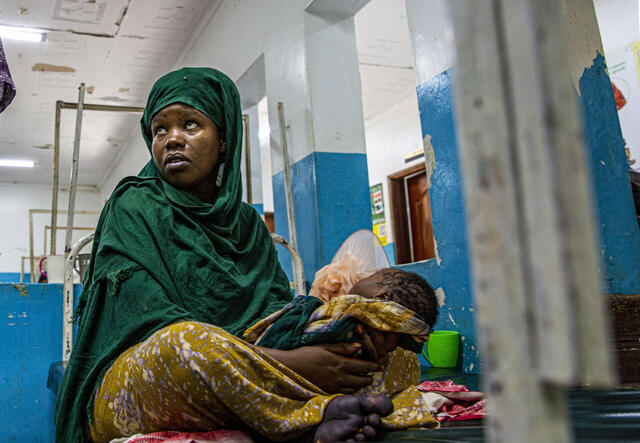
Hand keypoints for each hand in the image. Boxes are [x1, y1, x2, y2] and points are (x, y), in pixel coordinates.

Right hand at [260, 343, 382, 393]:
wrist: (290, 368)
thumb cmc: (306, 354)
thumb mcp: (324, 346)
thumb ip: (343, 347)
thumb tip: (359, 346)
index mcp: (340, 363)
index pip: (364, 366)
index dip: (374, 366)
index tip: (379, 366)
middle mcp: (339, 377)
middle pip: (362, 381)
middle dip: (369, 378)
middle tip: (371, 374)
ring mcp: (334, 387)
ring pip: (355, 389)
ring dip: (360, 385)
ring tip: (361, 380)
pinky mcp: (328, 393)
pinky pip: (344, 394)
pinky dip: (350, 391)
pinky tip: (348, 386)